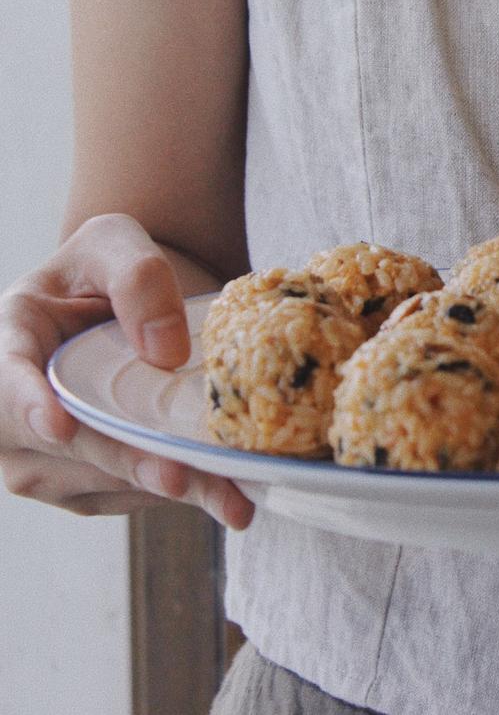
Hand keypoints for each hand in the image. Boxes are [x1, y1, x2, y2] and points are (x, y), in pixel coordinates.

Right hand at [0, 214, 253, 527]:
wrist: (125, 311)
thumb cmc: (109, 270)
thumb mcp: (117, 245)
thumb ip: (137, 279)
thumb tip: (165, 350)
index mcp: (6, 341)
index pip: (4, 379)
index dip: (28, 404)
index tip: (58, 426)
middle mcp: (12, 411)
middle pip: (67, 448)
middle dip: (128, 465)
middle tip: (182, 480)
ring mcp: (46, 456)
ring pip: (105, 483)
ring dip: (171, 490)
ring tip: (232, 496)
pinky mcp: (87, 485)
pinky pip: (132, 496)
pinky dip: (185, 494)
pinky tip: (229, 491)